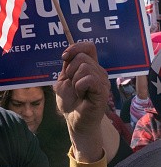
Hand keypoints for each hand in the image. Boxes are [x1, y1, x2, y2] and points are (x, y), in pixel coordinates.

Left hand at [54, 41, 108, 160]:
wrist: (74, 120)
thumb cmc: (70, 101)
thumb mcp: (64, 79)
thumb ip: (67, 65)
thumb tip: (67, 53)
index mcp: (90, 66)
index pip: (88, 47)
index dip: (76, 48)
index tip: (64, 57)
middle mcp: (98, 71)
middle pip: (82, 56)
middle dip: (70, 70)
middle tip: (72, 84)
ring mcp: (102, 81)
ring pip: (85, 67)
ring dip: (74, 80)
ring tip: (78, 91)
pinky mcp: (102, 91)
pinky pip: (89, 79)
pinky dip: (79, 86)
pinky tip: (81, 95)